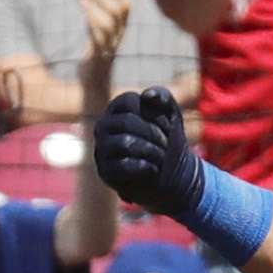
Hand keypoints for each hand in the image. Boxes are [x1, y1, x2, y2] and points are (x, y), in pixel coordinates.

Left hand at [79, 0, 131, 67]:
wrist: (94, 84)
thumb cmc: (94, 56)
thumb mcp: (98, 33)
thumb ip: (97, 17)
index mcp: (121, 29)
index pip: (127, 6)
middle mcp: (118, 36)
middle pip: (118, 10)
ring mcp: (110, 45)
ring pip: (109, 21)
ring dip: (95, 5)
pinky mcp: (99, 54)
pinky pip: (98, 34)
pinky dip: (91, 17)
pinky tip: (83, 8)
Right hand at [92, 86, 201, 214]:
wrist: (171, 176)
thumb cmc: (167, 141)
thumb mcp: (171, 115)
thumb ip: (163, 98)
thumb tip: (147, 95)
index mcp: (117, 109)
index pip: (129, 100)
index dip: (153, 112)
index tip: (166, 126)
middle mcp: (104, 126)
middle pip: (127, 122)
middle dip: (154, 134)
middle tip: (165, 145)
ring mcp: (102, 149)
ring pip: (125, 143)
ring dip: (152, 151)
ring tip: (161, 158)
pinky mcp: (106, 172)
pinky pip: (125, 166)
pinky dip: (146, 167)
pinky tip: (153, 169)